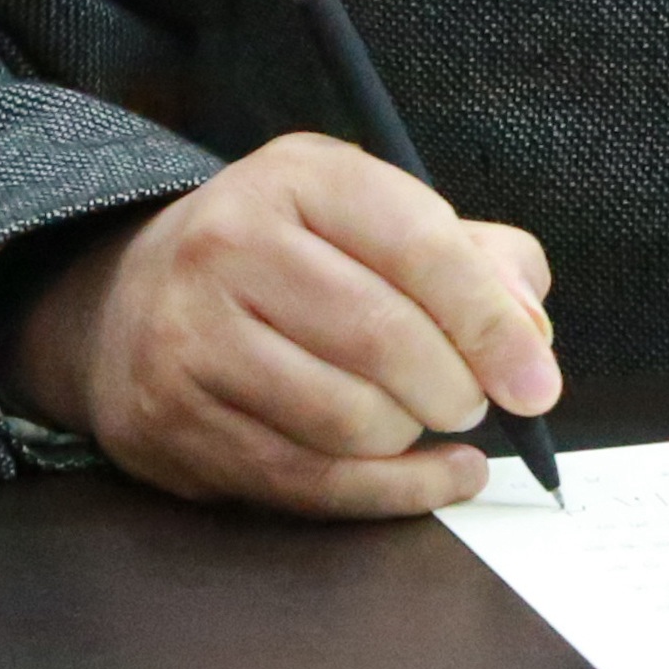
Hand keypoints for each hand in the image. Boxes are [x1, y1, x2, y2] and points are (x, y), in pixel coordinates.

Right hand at [4, 133, 558, 518]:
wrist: (131, 303)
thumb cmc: (294, 262)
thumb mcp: (376, 220)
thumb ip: (477, 261)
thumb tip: (529, 337)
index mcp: (298, 175)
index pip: (417, 245)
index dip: (491, 321)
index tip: (537, 380)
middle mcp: (228, 242)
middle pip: (382, 338)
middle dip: (455, 388)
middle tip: (475, 402)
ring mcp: (189, 334)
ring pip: (345, 418)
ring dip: (411, 438)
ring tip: (424, 420)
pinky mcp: (172, 420)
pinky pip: (307, 481)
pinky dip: (390, 493)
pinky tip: (431, 477)